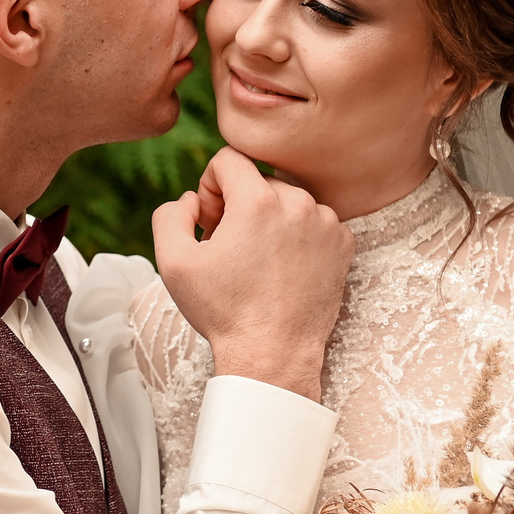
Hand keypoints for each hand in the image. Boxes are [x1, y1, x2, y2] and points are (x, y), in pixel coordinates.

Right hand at [150, 149, 352, 401]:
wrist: (273, 355)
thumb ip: (170, 214)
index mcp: (258, 201)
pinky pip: (313, 222)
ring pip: (288, 201)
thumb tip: (192, 199)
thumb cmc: (223, 311)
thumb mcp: (173, 263)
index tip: (210, 222)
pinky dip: (297, 237)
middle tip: (231, 248)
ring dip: (270, 221)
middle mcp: (299, 203)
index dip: (210, 187)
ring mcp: (326, 224)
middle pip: (259, 180)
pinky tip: (283, 270)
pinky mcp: (343, 244)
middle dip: (240, 205)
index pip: (229, 159)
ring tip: (258, 262)